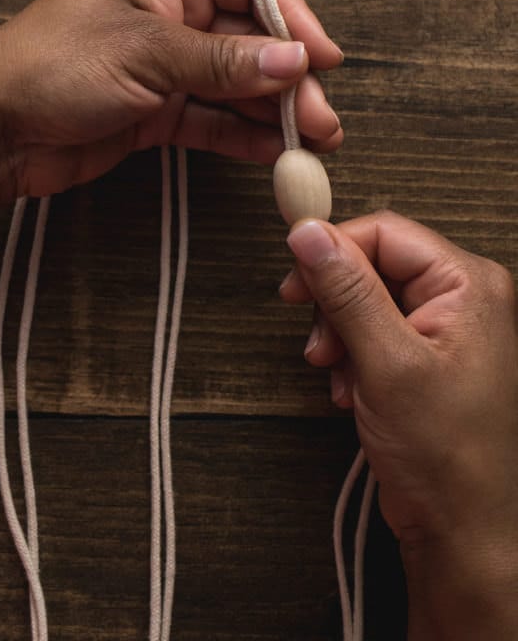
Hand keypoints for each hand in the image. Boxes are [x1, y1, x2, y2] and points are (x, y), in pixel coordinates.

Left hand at [0, 0, 342, 199]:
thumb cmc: (50, 67)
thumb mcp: (144, 53)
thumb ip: (222, 60)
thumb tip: (292, 59)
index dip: (293, 16)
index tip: (324, 57)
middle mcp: (170, 17)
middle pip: (252, 37)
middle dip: (290, 76)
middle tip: (320, 119)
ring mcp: (164, 67)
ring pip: (237, 83)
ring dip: (275, 111)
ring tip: (313, 143)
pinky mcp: (155, 112)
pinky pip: (213, 120)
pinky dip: (244, 136)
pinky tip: (274, 153)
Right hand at [280, 211, 517, 637]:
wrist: (463, 533)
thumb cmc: (448, 459)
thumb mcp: (387, 363)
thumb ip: (346, 291)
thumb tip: (309, 234)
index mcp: (469, 284)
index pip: (386, 232)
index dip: (334, 251)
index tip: (295, 280)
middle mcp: (462, 299)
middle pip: (374, 264)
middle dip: (335, 303)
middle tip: (316, 341)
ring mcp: (445, 330)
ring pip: (367, 300)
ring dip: (339, 335)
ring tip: (336, 375)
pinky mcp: (427, 358)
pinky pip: (374, 332)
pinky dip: (352, 358)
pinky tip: (351, 392)